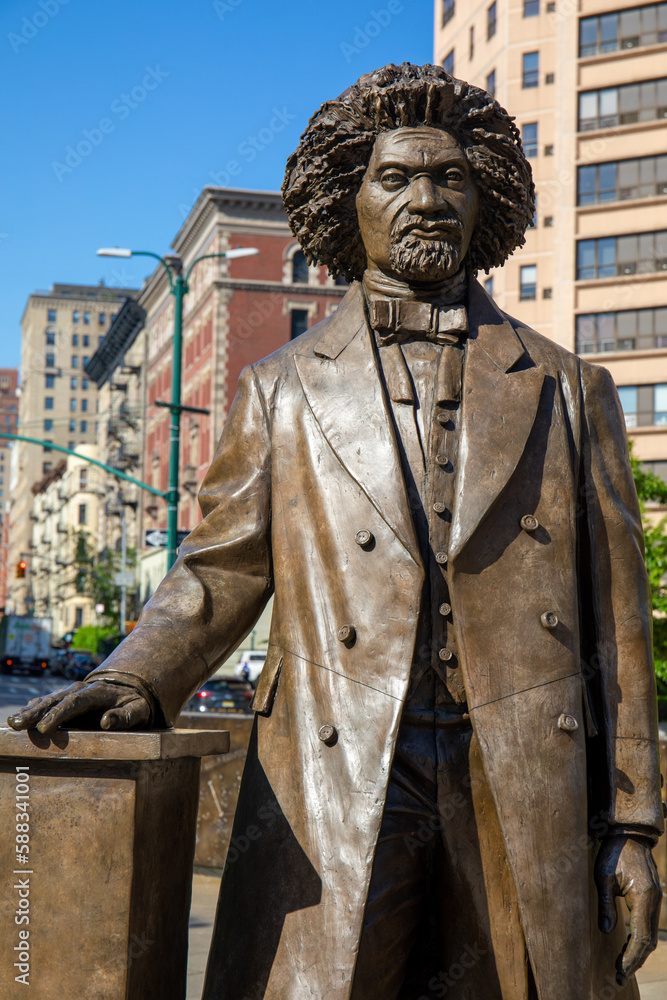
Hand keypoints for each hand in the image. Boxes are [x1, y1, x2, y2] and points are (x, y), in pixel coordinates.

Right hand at [6, 680, 150, 733]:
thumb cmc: (136, 705)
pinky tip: (19, 717)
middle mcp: (79, 689)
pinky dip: (32, 709)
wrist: (129, 692)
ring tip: (14, 723)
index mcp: (96, 692)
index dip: (58, 714)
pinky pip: (46, 703)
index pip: (75, 702)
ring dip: (30, 711)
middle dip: (36, 713)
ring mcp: (70, 693)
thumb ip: (126, 716)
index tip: (44, 728)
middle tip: (19, 725)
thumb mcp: (139, 710)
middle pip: (55, 700)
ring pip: (47, 701)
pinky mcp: (65, 700)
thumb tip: (105, 721)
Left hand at [595, 834, 661, 983]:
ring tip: (622, 968)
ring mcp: (655, 901)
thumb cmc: (613, 853)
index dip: (631, 956)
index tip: (619, 970)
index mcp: (644, 898)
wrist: (628, 836)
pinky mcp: (651, 899)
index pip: (640, 936)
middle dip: (635, 960)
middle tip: (618, 976)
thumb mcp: (603, 876)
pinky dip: (640, 940)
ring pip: (650, 935)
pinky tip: (628, 949)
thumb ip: (606, 904)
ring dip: (638, 953)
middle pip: (648, 940)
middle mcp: (654, 902)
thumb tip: (607, 931)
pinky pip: (647, 925)